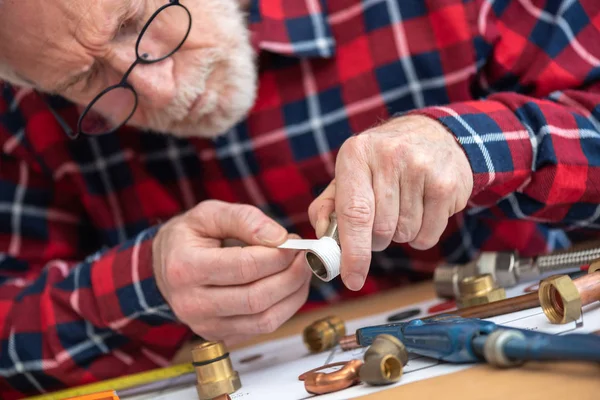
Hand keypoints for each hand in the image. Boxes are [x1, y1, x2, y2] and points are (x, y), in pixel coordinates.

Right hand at [152, 200, 311, 345]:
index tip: (294, 243)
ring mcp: (205, 325)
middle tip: (304, 256)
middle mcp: (191, 303)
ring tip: (301, 270)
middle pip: (256, 298)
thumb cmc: (189, 236)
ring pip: (264, 320)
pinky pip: (262, 328)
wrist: (165, 266)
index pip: (243, 267)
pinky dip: (285, 307)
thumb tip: (280, 238)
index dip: (277, 256)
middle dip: (291, 276)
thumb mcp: (209, 213)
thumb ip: (245, 219)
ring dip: (293, 294)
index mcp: (185, 268)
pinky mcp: (220, 336)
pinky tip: (289, 285)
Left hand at [308, 115, 472, 290]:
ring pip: (404, 234)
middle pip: (380, 229)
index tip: (352, 278)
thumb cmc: (384, 161)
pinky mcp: (447, 184)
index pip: (353, 213)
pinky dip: (421, 235)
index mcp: (357, 154)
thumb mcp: (351, 172)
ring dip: (400, 234)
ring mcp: (421, 168)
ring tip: (402, 207)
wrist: (434, 134)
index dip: (352, 251)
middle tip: (379, 221)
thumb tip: (323, 237)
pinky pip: (428, 235)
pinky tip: (422, 210)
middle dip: (376, 239)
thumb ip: (328, 206)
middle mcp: (389, 157)